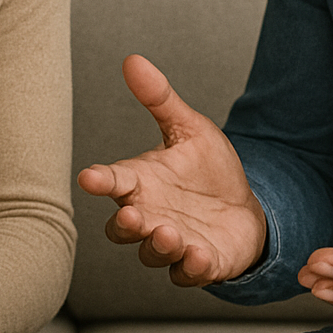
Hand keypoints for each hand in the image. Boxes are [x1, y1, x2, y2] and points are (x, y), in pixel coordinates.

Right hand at [77, 54, 267, 285]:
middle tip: (132, 214)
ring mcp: (172, 243)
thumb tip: (133, 59)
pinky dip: (191, 268)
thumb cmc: (207, 170)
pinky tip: (199, 256)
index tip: (88, 176)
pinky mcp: (198, 264)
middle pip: (122, 227)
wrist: (245, 206)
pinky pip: (187, 273)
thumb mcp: (189, 128)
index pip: (113, 180)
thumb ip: (160, 99)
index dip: (99, 180)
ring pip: (151, 253)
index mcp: (141, 182)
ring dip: (158, 246)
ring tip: (169, 233)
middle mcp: (150, 215)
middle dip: (125, 224)